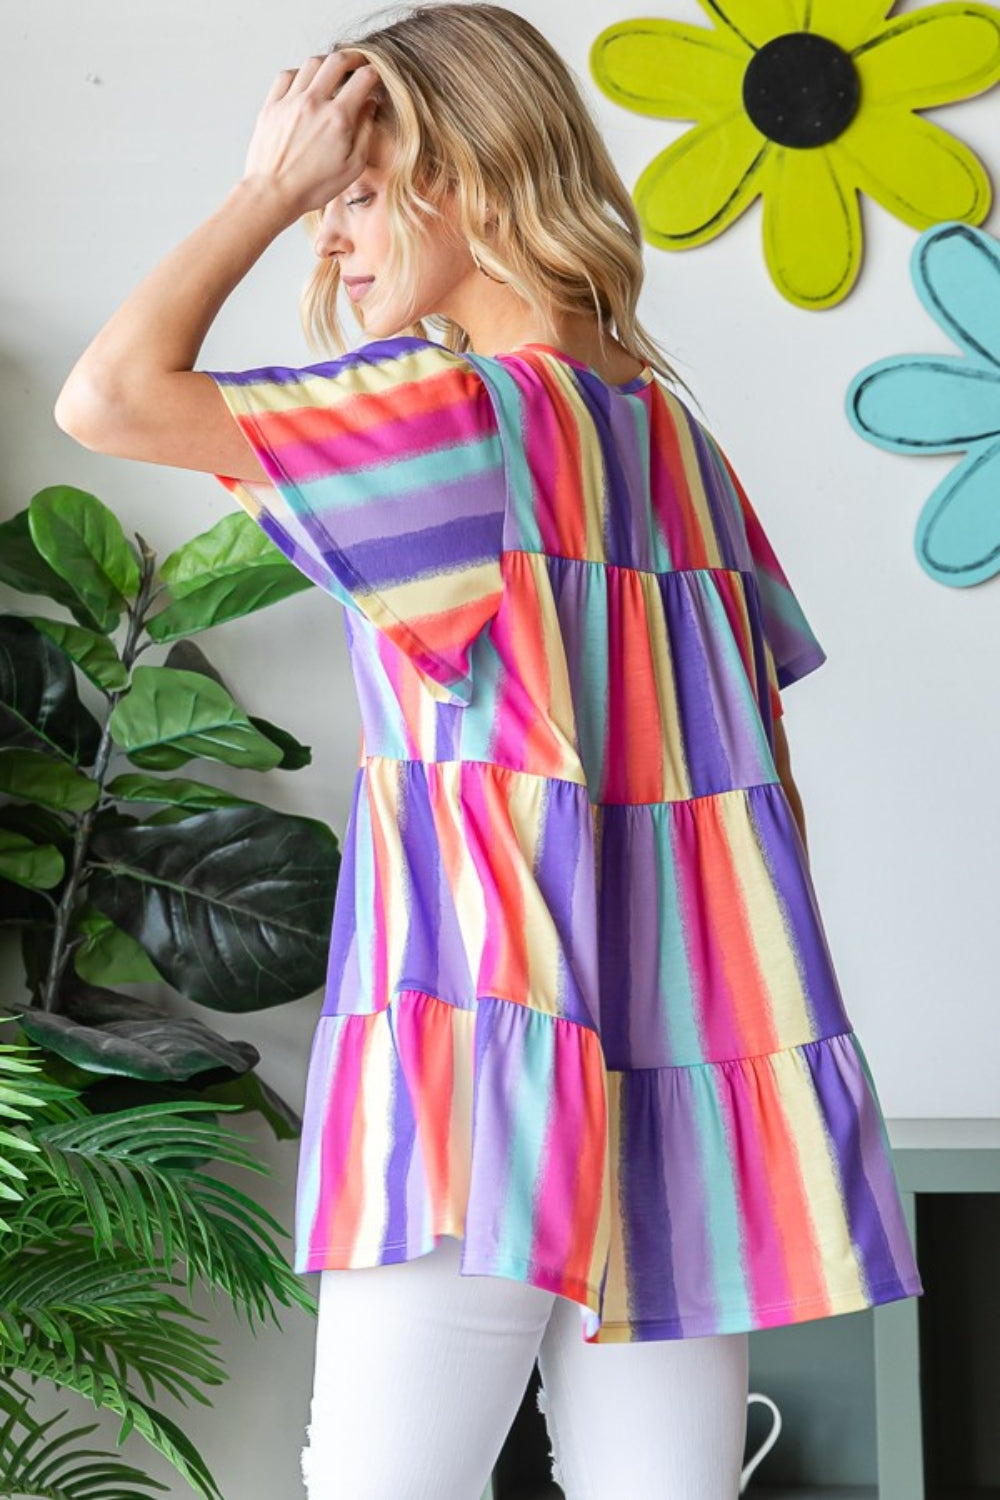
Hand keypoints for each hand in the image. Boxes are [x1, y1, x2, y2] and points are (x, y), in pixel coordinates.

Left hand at [241, 50, 380, 219]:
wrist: (273, 194)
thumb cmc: (314, 187)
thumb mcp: (352, 168)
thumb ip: (365, 133)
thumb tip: (370, 106)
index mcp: (338, 118)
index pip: (363, 79)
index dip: (373, 74)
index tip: (374, 78)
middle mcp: (314, 103)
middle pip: (336, 61)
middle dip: (352, 58)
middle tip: (357, 63)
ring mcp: (290, 101)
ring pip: (311, 64)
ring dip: (326, 62)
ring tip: (331, 71)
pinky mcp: (272, 105)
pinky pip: (287, 75)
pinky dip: (299, 73)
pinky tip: (305, 83)